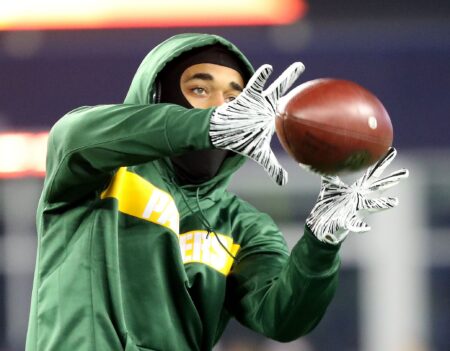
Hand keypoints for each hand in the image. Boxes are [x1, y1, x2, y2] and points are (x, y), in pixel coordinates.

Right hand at [209, 62, 304, 185]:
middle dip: (291, 78)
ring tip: (299, 66)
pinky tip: (268, 68)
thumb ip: (273, 167)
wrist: (223, 133)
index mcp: (273, 117)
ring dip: (286, 77)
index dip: (302, 106)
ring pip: (274, 87)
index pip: (290, 110)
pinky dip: (261, 78)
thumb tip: (284, 184)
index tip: (316, 100)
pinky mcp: (246, 98)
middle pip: (283, 92)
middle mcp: (267, 106)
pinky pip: (255, 86)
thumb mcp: (260, 154)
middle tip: (302, 65)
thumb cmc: (242, 140)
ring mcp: (258, 101)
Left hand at [306, 148, 408, 244]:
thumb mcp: (330, 187)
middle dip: (391, 180)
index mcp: (358, 190)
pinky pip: (353, 225)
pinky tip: (367, 228)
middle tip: (405, 173)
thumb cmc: (328, 206)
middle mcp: (359, 200)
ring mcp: (354, 211)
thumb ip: (331, 174)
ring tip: (395, 202)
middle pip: (377, 188)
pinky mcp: (345, 222)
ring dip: (382, 204)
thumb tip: (330, 158)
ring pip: (370, 206)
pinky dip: (360, 227)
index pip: (373, 174)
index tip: (392, 150)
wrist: (320, 224)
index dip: (382, 163)